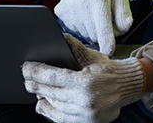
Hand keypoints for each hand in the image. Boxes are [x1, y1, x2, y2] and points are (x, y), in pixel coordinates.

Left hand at [23, 35, 144, 122]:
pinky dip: (51, 112)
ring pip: (56, 106)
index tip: (26, 69)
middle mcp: (85, 100)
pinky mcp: (88, 121)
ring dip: (42, 98)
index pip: (53, 77)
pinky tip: (44, 104)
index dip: (36, 72)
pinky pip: (64, 119)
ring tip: (35, 90)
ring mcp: (86, 113)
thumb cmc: (108, 70)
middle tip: (26, 79)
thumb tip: (60, 37)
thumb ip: (75, 47)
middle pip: (51, 92)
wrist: (127, 86)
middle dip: (35, 85)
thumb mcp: (92, 55)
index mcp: (85, 82)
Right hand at [54, 0, 132, 55]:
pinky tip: (83, 11)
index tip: (108, 51)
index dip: (107, 45)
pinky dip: (80, 24)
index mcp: (98, 1)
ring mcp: (69, 9)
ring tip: (93, 12)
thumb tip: (122, 30)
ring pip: (83, 33)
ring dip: (90, 28)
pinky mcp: (61, 11)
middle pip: (94, 35)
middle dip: (101, 32)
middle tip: (104, 18)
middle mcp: (81, 5)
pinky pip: (73, 28)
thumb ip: (124, 13)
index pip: (102, 31)